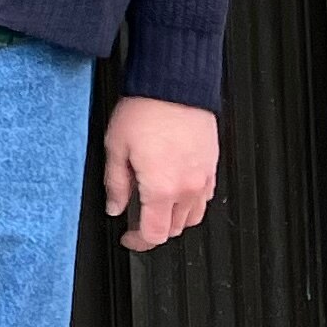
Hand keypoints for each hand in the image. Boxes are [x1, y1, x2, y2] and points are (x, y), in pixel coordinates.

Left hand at [101, 96, 218, 250]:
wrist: (175, 84)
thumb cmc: (145, 110)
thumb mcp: (116, 147)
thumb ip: (115, 184)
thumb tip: (114, 207)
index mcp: (162, 188)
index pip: (154, 235)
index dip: (138, 242)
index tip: (127, 237)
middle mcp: (187, 188)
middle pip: (174, 230)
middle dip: (154, 231)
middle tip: (135, 220)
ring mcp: (204, 178)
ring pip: (193, 217)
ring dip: (173, 219)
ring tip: (154, 206)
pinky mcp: (212, 166)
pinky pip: (205, 198)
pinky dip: (190, 203)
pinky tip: (175, 190)